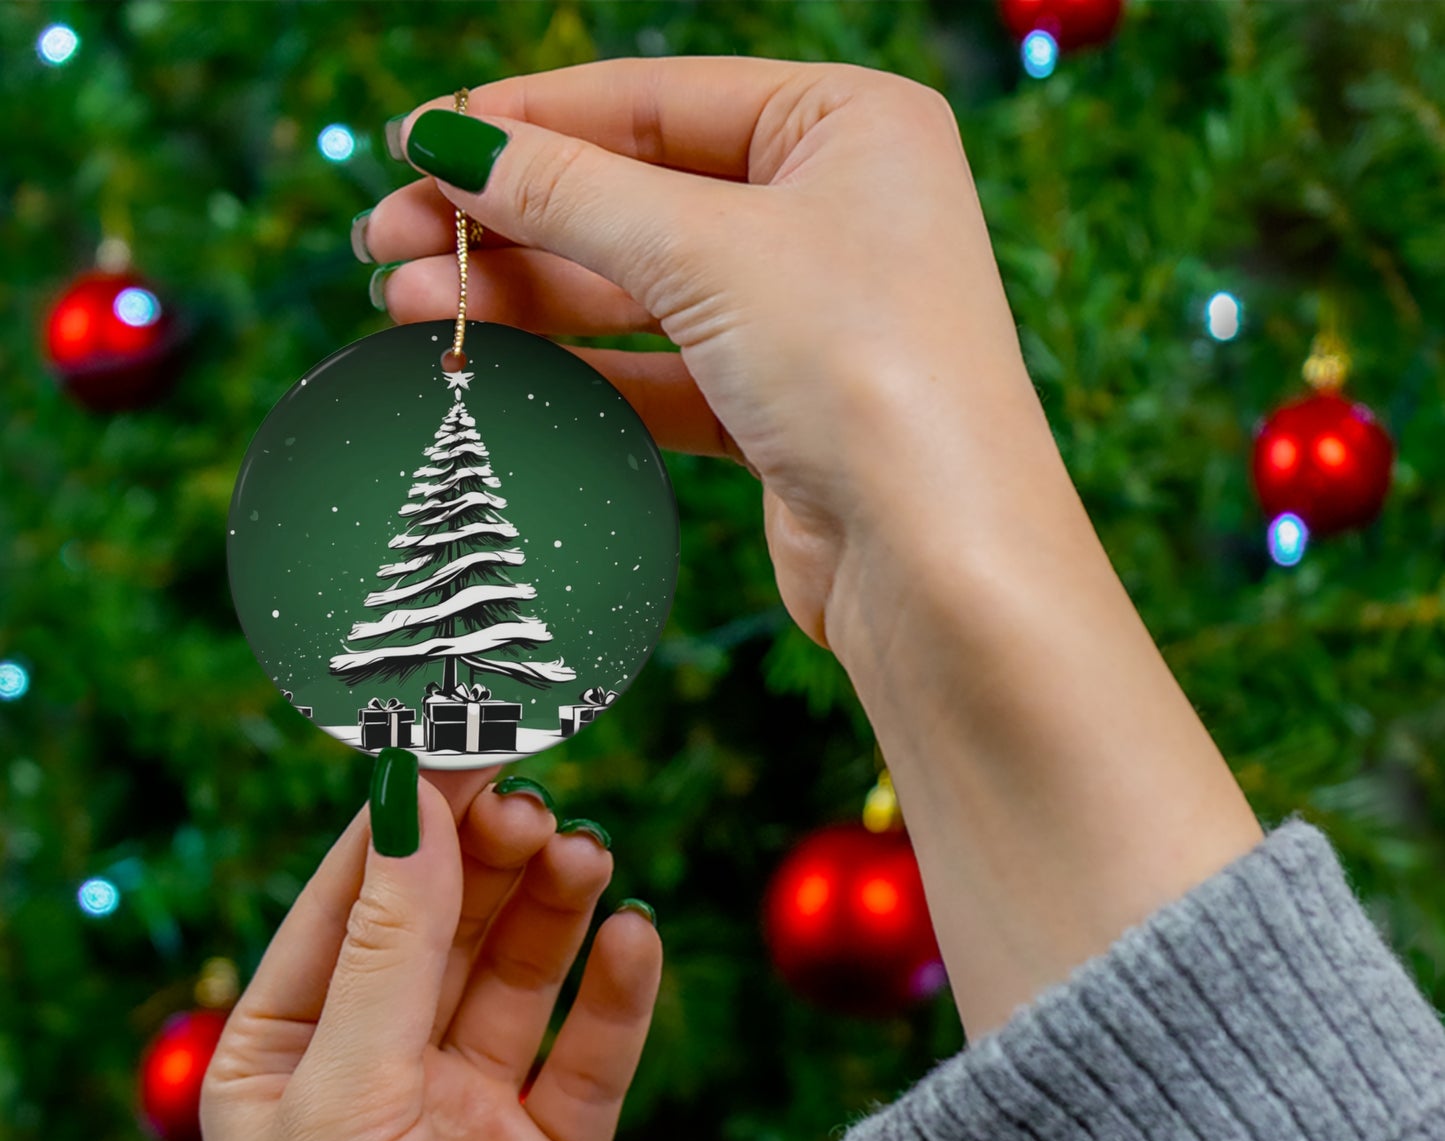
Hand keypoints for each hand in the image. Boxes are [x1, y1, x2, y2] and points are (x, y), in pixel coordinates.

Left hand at [202, 764, 661, 1140]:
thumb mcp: (346, 1096)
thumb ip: (392, 945)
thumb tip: (413, 799)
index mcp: (289, 1050)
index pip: (353, 898)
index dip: (409, 818)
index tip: (466, 739)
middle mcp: (380, 1070)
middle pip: (446, 924)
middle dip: (489, 859)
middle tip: (538, 804)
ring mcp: (469, 1112)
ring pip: (521, 975)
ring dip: (555, 909)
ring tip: (587, 856)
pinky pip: (592, 1054)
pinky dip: (617, 994)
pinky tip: (635, 940)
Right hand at [362, 56, 1055, 656]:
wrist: (938, 562)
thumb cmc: (865, 372)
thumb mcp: (707, 252)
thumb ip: (572, 193)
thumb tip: (451, 142)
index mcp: (848, 125)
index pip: (655, 100)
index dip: (527, 120)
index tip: (417, 142)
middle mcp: (834, 211)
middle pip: (636, 196)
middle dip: (508, 219)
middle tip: (386, 241)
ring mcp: (808, 315)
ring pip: (638, 289)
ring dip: (525, 296)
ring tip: (406, 305)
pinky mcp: (781, 409)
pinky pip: (660, 370)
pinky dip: (578, 367)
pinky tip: (491, 362)